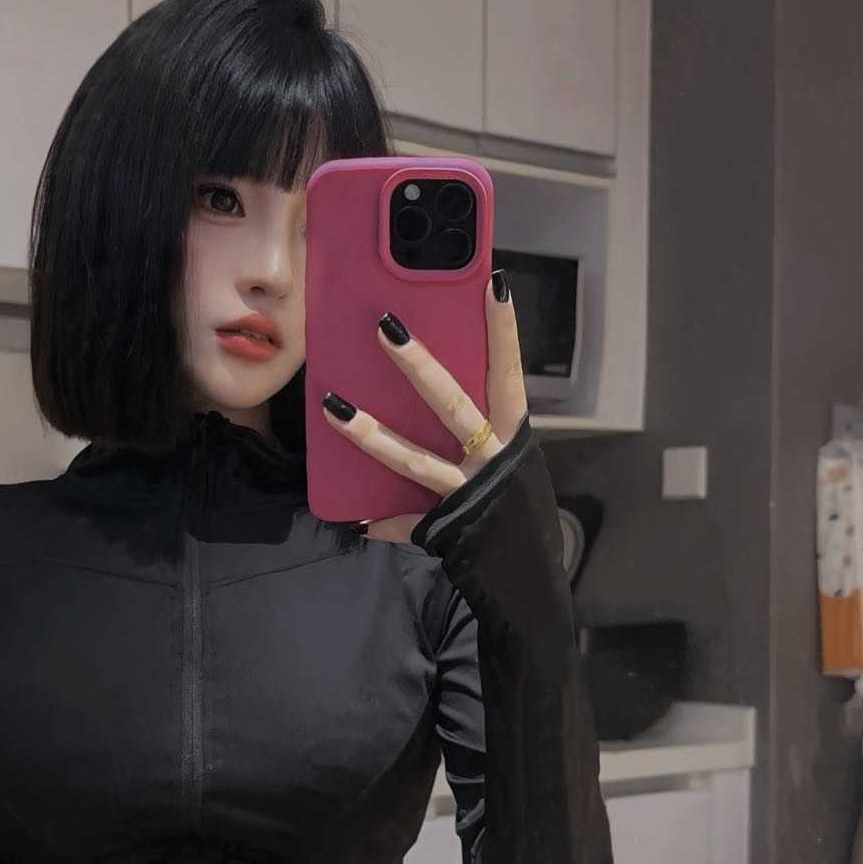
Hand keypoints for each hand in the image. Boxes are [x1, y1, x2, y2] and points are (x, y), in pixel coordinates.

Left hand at [321, 273, 528, 542]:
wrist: (530, 580)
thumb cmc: (516, 510)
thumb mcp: (510, 466)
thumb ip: (479, 434)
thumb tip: (440, 391)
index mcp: (513, 437)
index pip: (509, 373)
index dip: (503, 331)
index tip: (494, 283)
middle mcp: (493, 460)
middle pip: (453, 404)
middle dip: (418, 365)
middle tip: (384, 327)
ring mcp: (468, 495)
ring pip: (415, 460)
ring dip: (371, 435)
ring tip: (333, 407)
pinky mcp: (446, 528)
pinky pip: (405, 523)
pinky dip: (382, 523)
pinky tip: (354, 519)